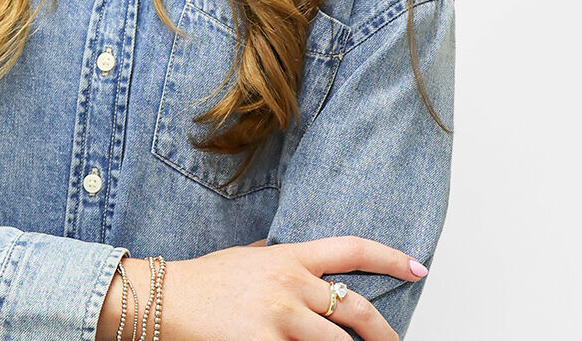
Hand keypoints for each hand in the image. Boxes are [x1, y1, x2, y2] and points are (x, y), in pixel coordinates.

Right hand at [159, 235, 424, 340]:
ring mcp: (278, 317)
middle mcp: (289, 284)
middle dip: (385, 333)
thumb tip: (307, 271)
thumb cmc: (204, 281)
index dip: (389, 257)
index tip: (417, 267)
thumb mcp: (247, 257)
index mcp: (287, 257)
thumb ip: (279, 262)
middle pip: (356, 309)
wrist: (164, 298)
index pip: (349, 250)